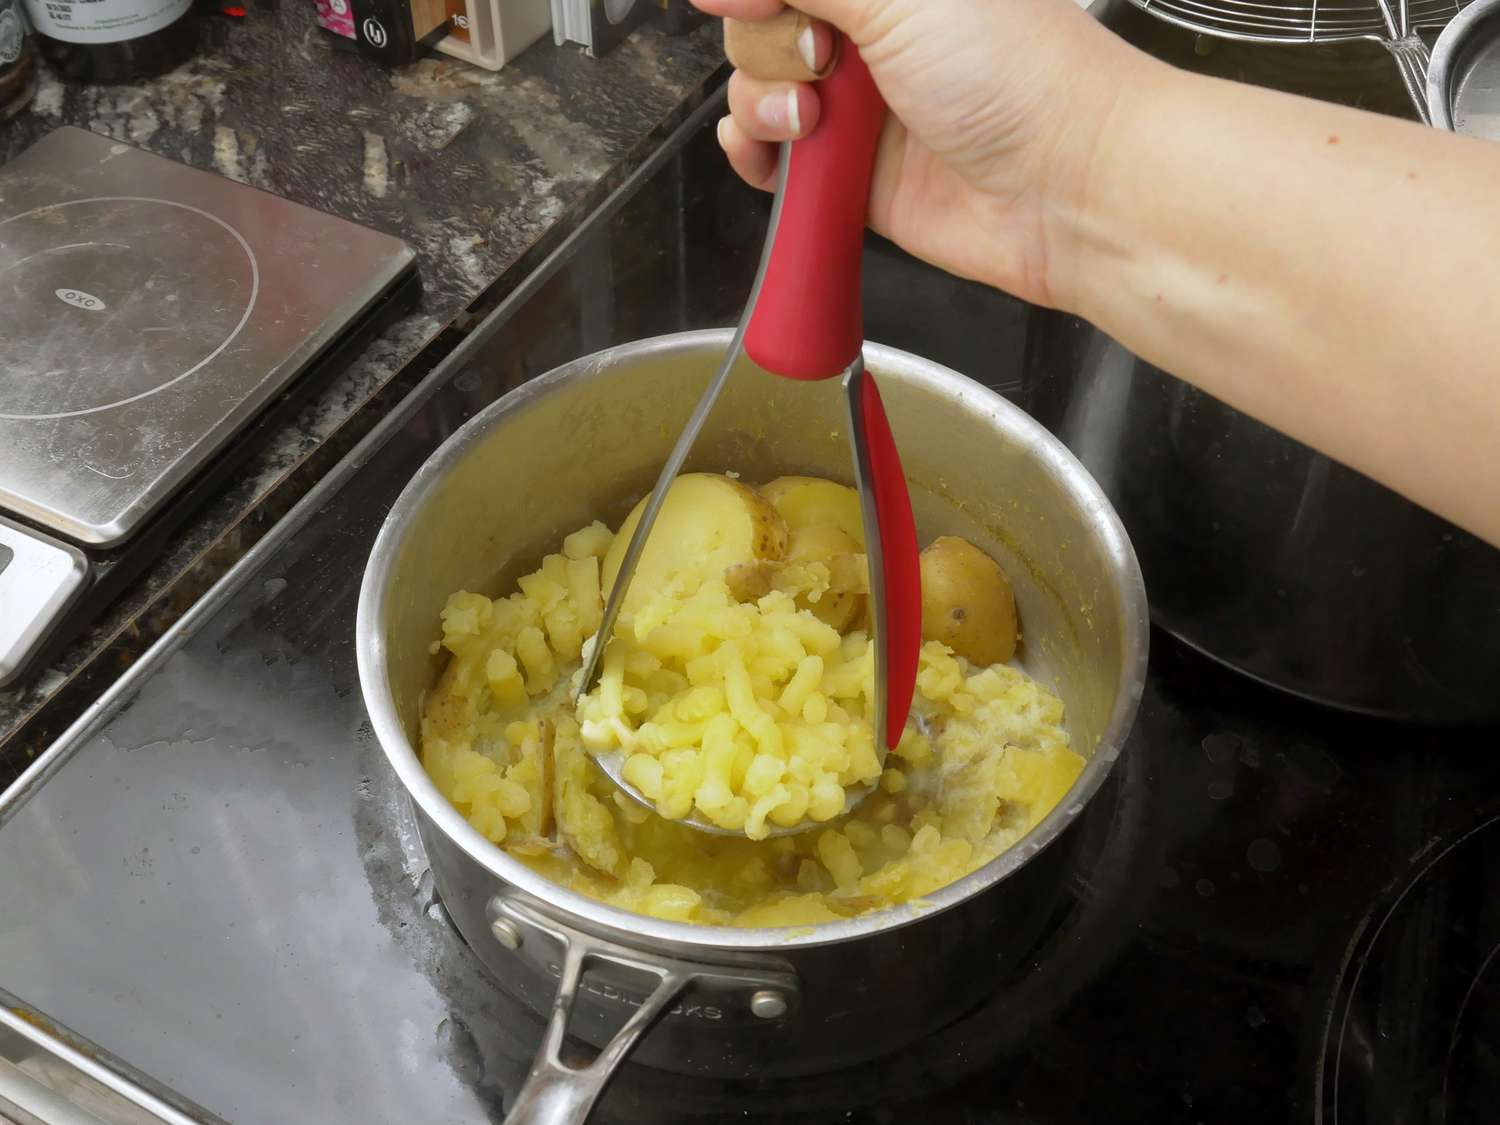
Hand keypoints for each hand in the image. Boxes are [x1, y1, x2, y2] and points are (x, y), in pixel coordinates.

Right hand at [692, 0, 1147, 309]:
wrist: (1063, 189)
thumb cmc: (1019, 78)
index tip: (762, 2)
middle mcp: (871, 26)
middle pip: (758, 19)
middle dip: (770, 41)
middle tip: (826, 60)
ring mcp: (855, 97)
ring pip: (755, 84)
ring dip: (764, 102)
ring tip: (814, 119)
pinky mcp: (846, 168)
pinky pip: (766, 152)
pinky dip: (756, 152)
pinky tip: (783, 152)